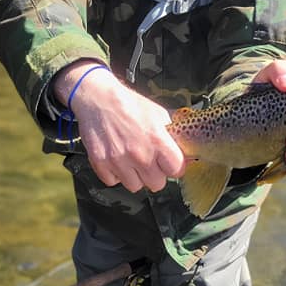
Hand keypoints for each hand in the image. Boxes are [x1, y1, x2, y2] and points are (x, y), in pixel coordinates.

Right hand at [53, 60, 185, 191]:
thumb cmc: (130, 104)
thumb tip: (187, 152)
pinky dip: (115, 174)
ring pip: (135, 186)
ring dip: (135, 176)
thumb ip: (173, 135)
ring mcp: (118, 160)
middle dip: (155, 174)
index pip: (176, 170)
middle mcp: (139, 154)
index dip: (174, 166)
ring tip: (131, 160)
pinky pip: (113, 181)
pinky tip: (116, 159)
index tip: (169, 163)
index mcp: (157, 140)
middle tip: (149, 161)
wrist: (98, 98)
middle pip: (157, 184)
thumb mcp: (158, 113)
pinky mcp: (100, 163)